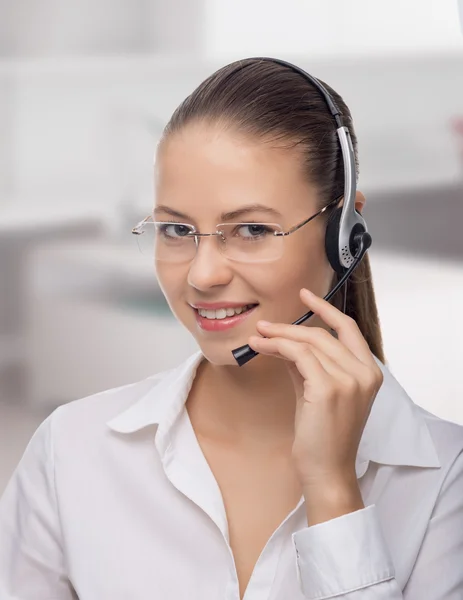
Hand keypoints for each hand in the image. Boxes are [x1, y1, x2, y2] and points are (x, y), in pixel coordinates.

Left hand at [248, 288, 383, 491]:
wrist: (326, 471)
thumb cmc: (323, 435)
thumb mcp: (318, 391)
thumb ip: (309, 364)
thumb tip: (284, 341)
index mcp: (369, 372)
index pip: (348, 329)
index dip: (326, 309)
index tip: (305, 295)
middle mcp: (364, 373)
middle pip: (323, 334)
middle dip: (290, 326)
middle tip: (265, 326)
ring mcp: (349, 380)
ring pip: (309, 342)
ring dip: (279, 336)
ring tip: (258, 336)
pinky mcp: (328, 388)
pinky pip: (298, 355)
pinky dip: (278, 347)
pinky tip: (262, 347)